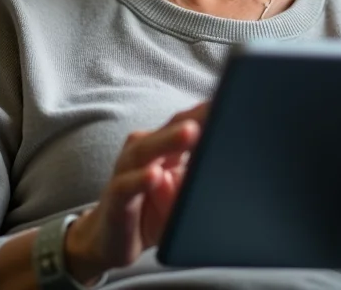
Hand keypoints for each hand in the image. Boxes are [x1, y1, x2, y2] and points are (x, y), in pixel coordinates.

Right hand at [65, 101, 208, 283]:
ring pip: (145, 150)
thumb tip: (223, 163)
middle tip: (215, 108)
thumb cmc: (151, 209)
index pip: (186, 122)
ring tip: (191, 132)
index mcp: (162, 145)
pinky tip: (155, 175)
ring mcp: (126, 171)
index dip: (207, 113)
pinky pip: (126, 185)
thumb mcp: (182, 194)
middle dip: (193, 118)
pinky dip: (140, 179)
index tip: (231, 100)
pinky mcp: (115, 197)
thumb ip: (197, 176)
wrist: (109, 239)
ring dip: (168, 141)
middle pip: (168, 129)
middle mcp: (143, 150)